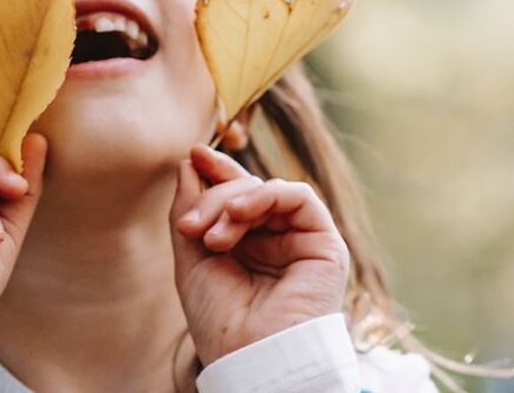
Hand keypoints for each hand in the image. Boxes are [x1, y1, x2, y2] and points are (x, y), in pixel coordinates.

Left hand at [170, 144, 348, 365]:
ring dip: (233, 202)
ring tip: (212, 236)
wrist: (249, 358)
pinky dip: (265, 195)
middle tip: (189, 227)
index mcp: (249, 246)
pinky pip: (299, 197)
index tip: (192, 155)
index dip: (217, 172)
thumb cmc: (220, 320)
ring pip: (268, 191)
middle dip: (213, 198)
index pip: (237, 196)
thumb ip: (191, 209)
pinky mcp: (325, 245)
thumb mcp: (191, 257)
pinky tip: (239, 214)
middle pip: (247, 191)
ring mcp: (302, 242)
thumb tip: (188, 162)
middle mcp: (278, 241)